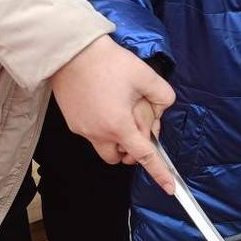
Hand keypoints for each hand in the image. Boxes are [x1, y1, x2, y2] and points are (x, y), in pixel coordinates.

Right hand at [50, 36, 175, 192]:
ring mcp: (83, 130)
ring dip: (117, 140)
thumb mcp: (145, 75)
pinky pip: (93, 134)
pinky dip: (104, 128)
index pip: (144, 156)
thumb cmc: (108, 62)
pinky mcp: (73, 122)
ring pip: (105, 148)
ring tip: (121, 111)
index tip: (170, 188)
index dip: (159, 173)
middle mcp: (99, 134)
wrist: (71, 52)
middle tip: (138, 122)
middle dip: (132, 149)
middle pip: (121, 158)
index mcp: (118, 126)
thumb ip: (162, 95)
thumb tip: (164, 107)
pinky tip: (107, 103)